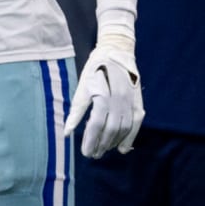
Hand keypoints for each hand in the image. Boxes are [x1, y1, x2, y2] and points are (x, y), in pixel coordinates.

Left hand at [64, 35, 144, 157]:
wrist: (116, 51)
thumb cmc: (95, 69)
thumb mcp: (82, 88)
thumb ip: (76, 111)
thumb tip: (67, 132)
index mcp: (102, 97)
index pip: (96, 126)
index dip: (90, 141)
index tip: (85, 152)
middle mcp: (118, 101)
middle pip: (110, 130)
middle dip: (101, 145)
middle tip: (93, 154)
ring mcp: (130, 101)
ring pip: (124, 129)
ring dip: (114, 143)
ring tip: (105, 150)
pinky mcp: (137, 100)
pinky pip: (136, 123)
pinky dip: (131, 137)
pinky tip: (123, 148)